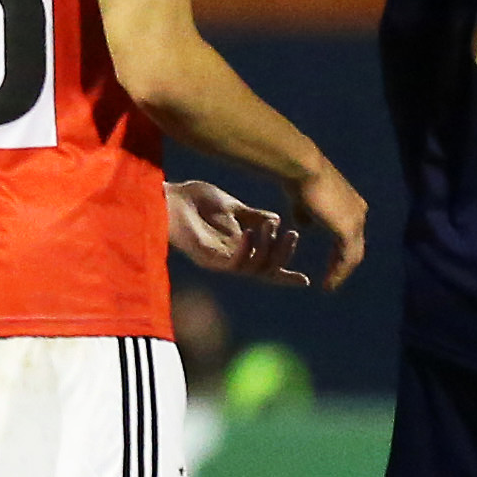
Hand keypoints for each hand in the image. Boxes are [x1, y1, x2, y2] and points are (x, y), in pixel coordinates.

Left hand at [166, 179, 308, 285]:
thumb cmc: (195, 200)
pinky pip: (233, 264)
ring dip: (267, 250)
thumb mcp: (232, 206)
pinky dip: (246, 251)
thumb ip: (253, 215)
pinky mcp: (206, 258)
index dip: (285, 274)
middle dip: (283, 255)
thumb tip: (277, 221)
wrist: (169, 196)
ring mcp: (219, 260)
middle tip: (293, 235)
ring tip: (271, 228)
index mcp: (239, 246)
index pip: (267, 265)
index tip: (306, 281)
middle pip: (266, 270)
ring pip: (253, 268)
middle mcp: (232, 257)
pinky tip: (250, 233)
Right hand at [288, 162, 371, 294]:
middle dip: (342, 265)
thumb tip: (305, 226)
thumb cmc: (299, 180)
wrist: (303, 169)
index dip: (340, 252)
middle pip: (355, 246)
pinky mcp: (348, 228)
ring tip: (329, 286)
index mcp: (351, 205)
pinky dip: (339, 273)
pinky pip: (347, 258)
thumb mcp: (303, 202)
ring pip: (354, 255)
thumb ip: (306, 215)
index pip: (349, 235)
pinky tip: (328, 283)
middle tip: (331, 282)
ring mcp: (356, 220)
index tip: (331, 266)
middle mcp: (358, 212)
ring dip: (341, 272)